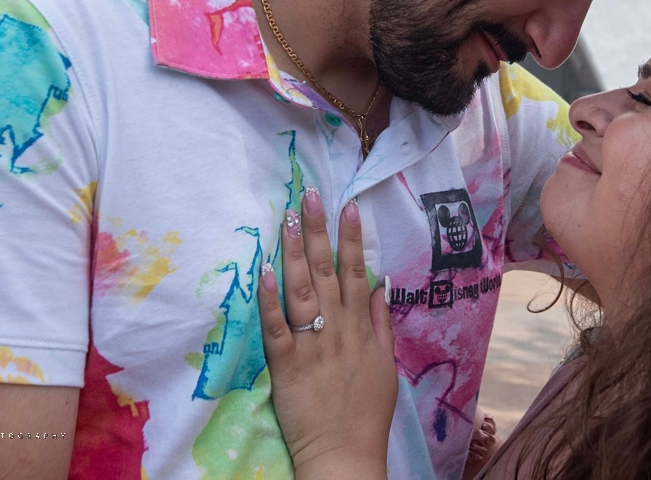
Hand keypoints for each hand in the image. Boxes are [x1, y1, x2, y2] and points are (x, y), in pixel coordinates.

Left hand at [258, 189, 395, 479]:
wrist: (345, 455)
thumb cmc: (365, 413)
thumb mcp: (386, 366)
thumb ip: (382, 324)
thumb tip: (382, 285)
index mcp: (362, 328)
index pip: (357, 272)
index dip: (351, 238)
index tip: (347, 205)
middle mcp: (338, 329)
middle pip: (327, 271)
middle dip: (317, 231)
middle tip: (309, 195)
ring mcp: (312, 345)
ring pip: (302, 289)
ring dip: (292, 252)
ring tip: (286, 218)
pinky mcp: (286, 364)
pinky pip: (277, 326)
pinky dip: (271, 298)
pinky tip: (264, 270)